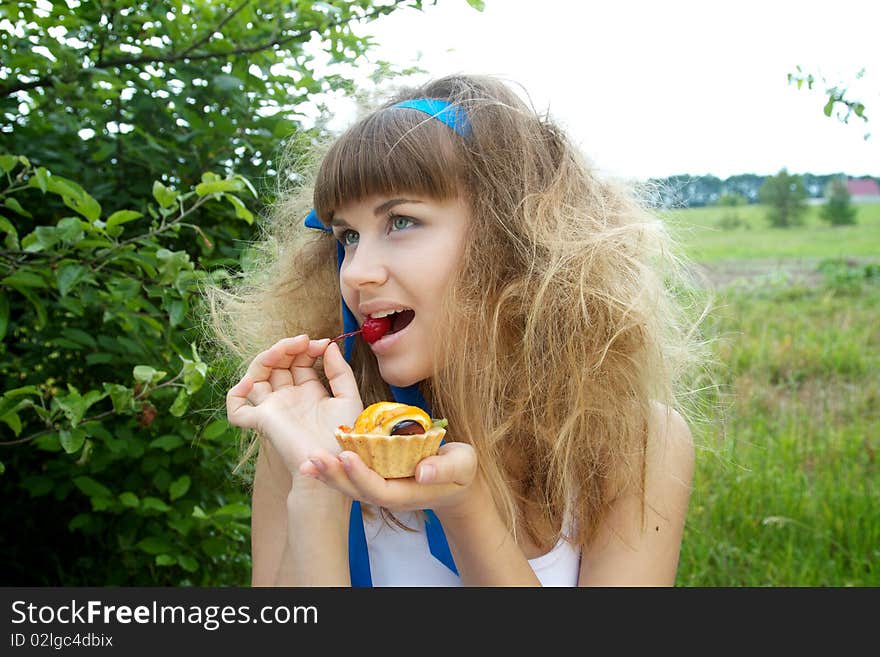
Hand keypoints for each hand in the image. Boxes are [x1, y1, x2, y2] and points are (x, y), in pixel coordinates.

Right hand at [226, 335, 363, 473]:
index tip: (323, 343)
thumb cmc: (345, 438)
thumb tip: (328, 345)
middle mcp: (289, 398)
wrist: (336, 466)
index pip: (299, 361)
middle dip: (287, 347)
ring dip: (266, 357)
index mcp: (309, 392)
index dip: (307, 348)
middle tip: (303, 341)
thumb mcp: (349, 398)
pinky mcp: (263, 422)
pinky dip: (235, 395)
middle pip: (277, 364)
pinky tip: (250, 382)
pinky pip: (236, 410)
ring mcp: (274, 409)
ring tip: (284, 349)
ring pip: (257, 376)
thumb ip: (340, 371)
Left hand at [299, 441, 478, 513]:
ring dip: (326, 472)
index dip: (361, 474)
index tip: (346, 456)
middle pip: (355, 489)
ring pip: (348, 483)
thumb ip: (444, 469)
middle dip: (333, 474)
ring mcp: (378, 487)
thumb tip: (424, 472)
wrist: (455, 482)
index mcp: (406, 494)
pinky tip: (314, 456)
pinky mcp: (374, 476)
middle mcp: (387, 494)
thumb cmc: (460, 471)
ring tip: (305, 460)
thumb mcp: (461, 466)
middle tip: (312, 458)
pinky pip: (349, 473)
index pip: (378, 489)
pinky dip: (332, 466)